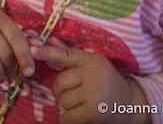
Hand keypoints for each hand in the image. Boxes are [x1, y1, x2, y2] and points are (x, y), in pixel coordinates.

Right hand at [0, 9, 34, 94]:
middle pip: (5, 54)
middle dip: (12, 69)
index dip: (24, 57)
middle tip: (14, 77)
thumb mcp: (5, 33)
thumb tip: (39, 45)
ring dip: (2, 78)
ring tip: (4, 82)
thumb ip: (23, 40)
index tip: (29, 73)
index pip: (16, 38)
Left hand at [30, 44, 150, 123]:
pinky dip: (70, 118)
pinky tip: (82, 115)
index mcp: (92, 60)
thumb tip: (42, 46)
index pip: (65, 55)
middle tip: (79, 93)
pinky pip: (67, 116)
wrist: (131, 104)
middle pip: (59, 83)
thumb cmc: (106, 83)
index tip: (32, 49)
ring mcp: (93, 94)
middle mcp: (93, 74)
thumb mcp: (94, 66)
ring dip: (68, 105)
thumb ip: (71, 60)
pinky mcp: (93, 112)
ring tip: (84, 103)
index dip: (47, 52)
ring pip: (62, 100)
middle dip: (64, 90)